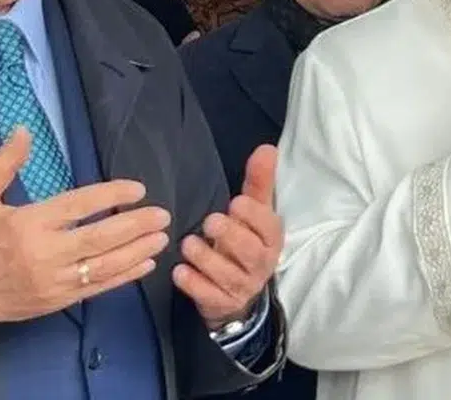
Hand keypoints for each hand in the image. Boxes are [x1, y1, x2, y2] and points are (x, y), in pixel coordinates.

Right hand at [0, 128, 169, 334]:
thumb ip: (3, 163)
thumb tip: (24, 131)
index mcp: (28, 224)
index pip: (79, 205)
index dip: (111, 195)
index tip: (137, 188)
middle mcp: (45, 254)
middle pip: (100, 238)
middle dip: (136, 225)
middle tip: (162, 214)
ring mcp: (54, 281)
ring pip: (105, 266)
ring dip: (138, 251)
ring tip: (163, 237)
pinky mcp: (58, 301)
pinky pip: (98, 289)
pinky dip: (125, 277)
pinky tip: (146, 264)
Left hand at [174, 144, 283, 328]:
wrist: (237, 291)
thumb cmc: (244, 241)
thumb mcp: (252, 212)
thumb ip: (258, 182)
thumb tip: (267, 148)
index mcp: (271, 238)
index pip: (269, 227)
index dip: (254, 217)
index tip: (236, 203)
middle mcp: (262, 264)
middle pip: (252, 253)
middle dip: (232, 237)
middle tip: (210, 222)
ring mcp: (243, 286)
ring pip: (229, 276)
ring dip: (208, 259)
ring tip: (188, 244)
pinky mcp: (223, 303)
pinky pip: (210, 297)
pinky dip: (194, 285)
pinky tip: (179, 272)